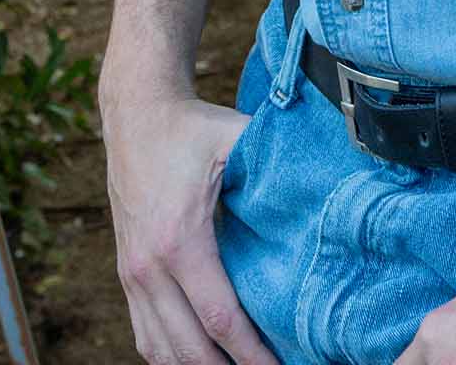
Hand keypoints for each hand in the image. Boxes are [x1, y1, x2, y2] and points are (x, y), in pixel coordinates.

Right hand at [101, 88, 278, 364]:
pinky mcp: (126, 274)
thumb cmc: (190, 129)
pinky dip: (171, 356)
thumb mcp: (235, 136)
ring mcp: (132, 275)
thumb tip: (329, 177)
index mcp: (180, 239)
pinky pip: (144, 335)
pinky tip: (200, 358)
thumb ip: (275, 160)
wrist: (135, 115)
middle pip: (189, 349)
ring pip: (160, 351)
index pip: (220, 317)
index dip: (251, 353)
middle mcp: (149, 267)